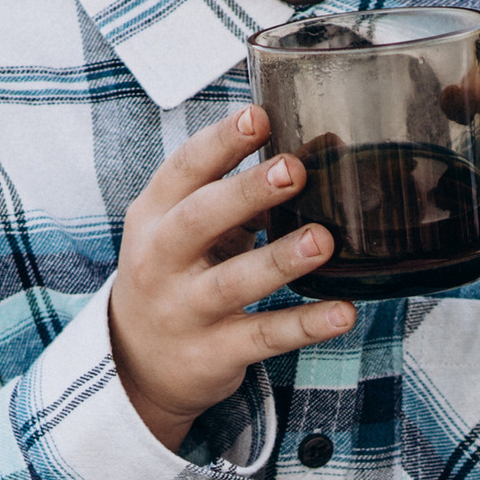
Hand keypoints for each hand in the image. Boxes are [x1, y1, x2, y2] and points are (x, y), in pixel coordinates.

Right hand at [108, 106, 352, 449]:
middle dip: (246, 193)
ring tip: (323, 240)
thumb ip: (244, 192)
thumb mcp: (189, 228)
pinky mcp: (212, 353)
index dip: (220, 143)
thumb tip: (324, 147)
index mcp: (154, 216)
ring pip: (232, 283)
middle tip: (293, 170)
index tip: (258, 116)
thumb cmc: (176, 273)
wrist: (136, 362)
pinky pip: (263, 337)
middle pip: (199, 220)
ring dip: (280, 260)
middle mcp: (160, 261)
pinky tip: (344, 312)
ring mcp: (184, 310)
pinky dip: (305, 325)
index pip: (183, 171)